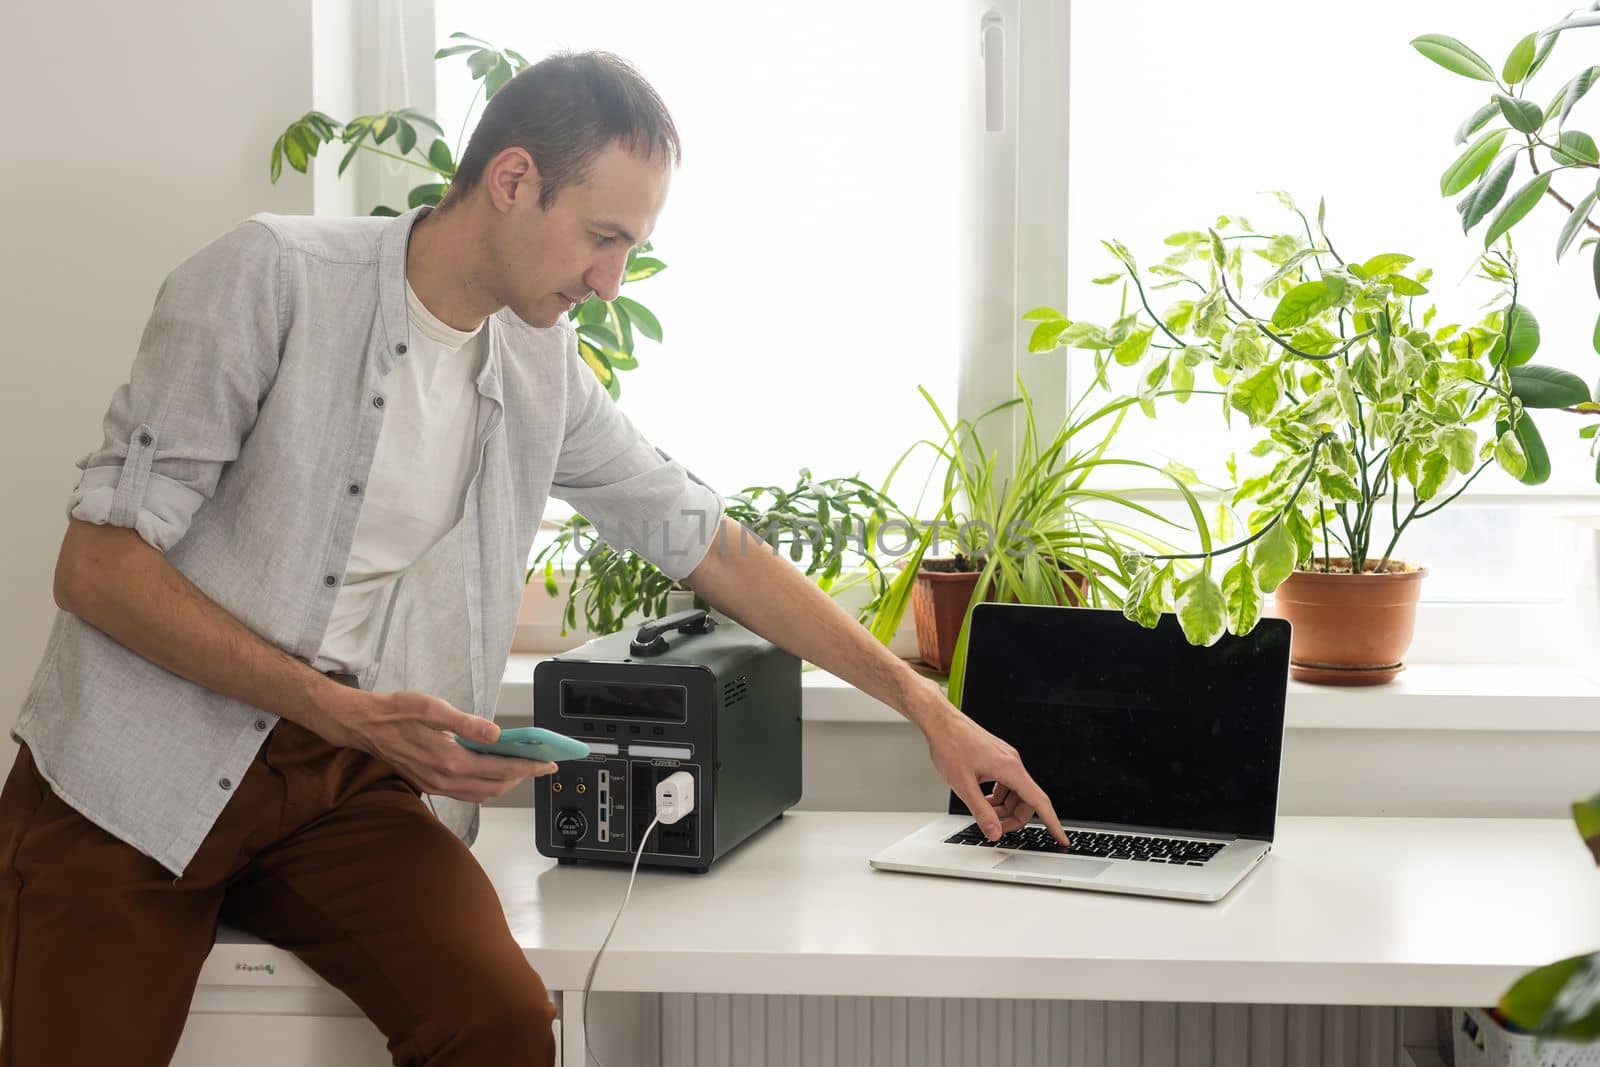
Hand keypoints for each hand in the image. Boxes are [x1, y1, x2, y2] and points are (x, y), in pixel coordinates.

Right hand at [345, 690, 558, 802]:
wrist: (364, 725)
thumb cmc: (397, 712)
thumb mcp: (434, 708)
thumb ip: (468, 723)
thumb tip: (497, 734)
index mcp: (449, 760)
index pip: (501, 769)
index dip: (529, 767)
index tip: (548, 763)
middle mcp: (444, 779)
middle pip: (495, 786)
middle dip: (522, 776)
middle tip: (542, 765)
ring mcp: (436, 785)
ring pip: (482, 793)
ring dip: (505, 782)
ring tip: (522, 767)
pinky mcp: (430, 785)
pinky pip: (467, 793)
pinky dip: (486, 785)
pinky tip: (493, 770)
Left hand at [920, 701, 1069, 846]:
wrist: (941, 722)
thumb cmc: (950, 745)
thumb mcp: (963, 785)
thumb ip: (981, 812)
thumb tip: (994, 832)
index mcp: (1010, 769)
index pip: (1039, 802)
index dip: (1052, 823)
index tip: (1062, 838)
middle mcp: (1012, 762)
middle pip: (1026, 800)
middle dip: (1014, 818)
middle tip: (996, 829)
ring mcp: (1006, 759)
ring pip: (1015, 793)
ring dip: (1003, 808)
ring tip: (983, 812)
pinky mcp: (997, 758)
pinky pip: (1005, 783)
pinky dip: (997, 796)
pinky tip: (981, 798)